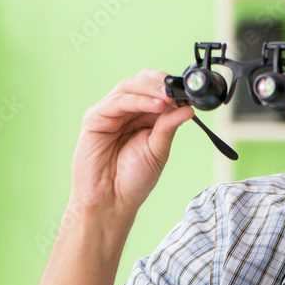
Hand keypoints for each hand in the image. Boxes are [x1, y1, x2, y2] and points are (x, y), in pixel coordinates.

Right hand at [70, 70, 193, 217]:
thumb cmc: (132, 180)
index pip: (154, 90)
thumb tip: (188, 108)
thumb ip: (169, 126)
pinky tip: (155, 105)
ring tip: (168, 98)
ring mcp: (109, 113)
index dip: (170, 87)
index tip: (189, 92)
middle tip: (179, 91)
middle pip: (140, 82)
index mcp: (141, 117)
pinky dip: (137, 100)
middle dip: (161, 83)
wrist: (112, 202)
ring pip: (129, 87)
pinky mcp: (94, 119)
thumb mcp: (158, 150)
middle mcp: (124, 111)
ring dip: (151, 89)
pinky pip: (117, 102)